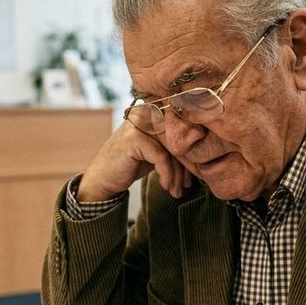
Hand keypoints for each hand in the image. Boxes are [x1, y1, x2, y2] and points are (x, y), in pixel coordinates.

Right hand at [77, 122, 191, 201]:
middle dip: (186, 167)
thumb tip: (202, 156)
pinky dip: (167, 175)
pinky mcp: (135, 139)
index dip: (190, 156)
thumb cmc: (130, 166)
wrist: (102, 178)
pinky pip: (162, 157)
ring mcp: (140, 124)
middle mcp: (147, 114)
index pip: (181, 133)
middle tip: (188, 186)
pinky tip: (166, 186)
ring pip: (172, 150)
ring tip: (176, 191)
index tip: (194, 176)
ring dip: (177, 175)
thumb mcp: (155, 154)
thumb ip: (173, 148)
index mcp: (154, 113)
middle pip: (178, 140)